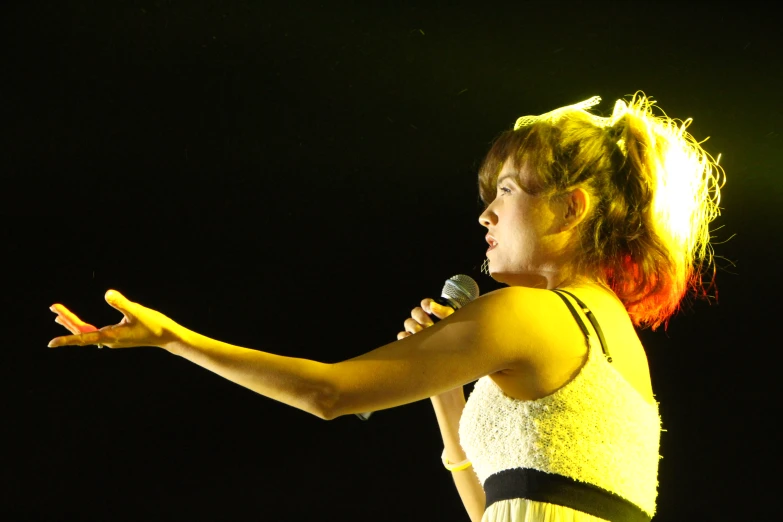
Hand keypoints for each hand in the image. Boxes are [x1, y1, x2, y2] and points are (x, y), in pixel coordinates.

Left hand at [48, 290, 182, 349]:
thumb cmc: (154, 324)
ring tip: (59, 317)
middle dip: (67, 320)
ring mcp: (113, 339)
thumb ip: (121, 302)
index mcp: (110, 336)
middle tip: (53, 308)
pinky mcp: (118, 337)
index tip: (51, 343)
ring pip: (88, 332)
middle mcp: (109, 340)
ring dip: (74, 324)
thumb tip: (107, 294)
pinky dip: (85, 327)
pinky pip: (95, 333)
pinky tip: (83, 326)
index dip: (66, 339)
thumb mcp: (137, 311)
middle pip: (82, 331)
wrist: (168, 337)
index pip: (83, 337)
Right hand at [396, 298, 453, 339]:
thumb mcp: (451, 320)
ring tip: (422, 334)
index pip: (426, 303)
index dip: (426, 305)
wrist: (454, 347)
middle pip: (415, 312)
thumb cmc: (453, 331)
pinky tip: (412, 341)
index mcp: (433, 312)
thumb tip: (432, 305)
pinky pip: (402, 335)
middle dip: (422, 318)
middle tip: (430, 326)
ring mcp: (414, 329)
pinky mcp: (409, 340)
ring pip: (408, 322)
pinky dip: (404, 336)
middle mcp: (422, 319)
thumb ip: (444, 311)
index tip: (430, 311)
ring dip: (414, 327)